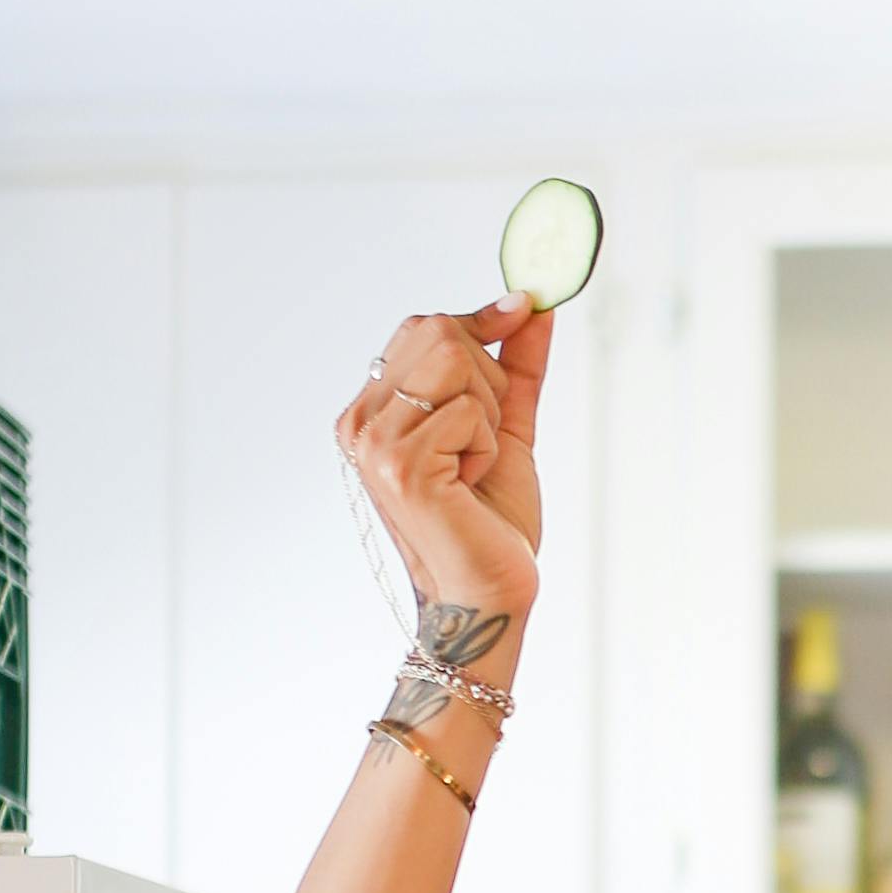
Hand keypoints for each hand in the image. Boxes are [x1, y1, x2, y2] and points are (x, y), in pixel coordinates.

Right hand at [336, 299, 550, 640]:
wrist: (490, 590)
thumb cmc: (492, 518)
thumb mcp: (505, 425)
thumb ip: (514, 364)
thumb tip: (532, 302)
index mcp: (371, 410)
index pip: (423, 325)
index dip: (479, 322)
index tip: (521, 311)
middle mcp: (359, 422)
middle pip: (441, 332)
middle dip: (488, 379)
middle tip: (483, 442)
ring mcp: (373, 444)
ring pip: (456, 362)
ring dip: (489, 415)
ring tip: (473, 467)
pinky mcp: (400, 466)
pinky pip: (469, 411)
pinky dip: (489, 447)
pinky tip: (469, 488)